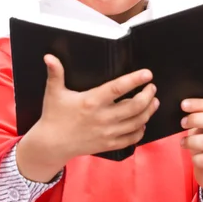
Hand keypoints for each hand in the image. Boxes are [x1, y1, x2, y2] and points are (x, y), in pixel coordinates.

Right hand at [17, 55, 158, 181]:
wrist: (52, 145)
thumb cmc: (54, 116)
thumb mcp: (54, 92)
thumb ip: (55, 73)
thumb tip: (49, 57)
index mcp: (91, 101)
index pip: (118, 88)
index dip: (135, 80)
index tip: (147, 73)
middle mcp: (102, 118)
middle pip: (135, 106)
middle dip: (148, 95)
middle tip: (152, 87)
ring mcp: (107, 133)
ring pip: (137, 122)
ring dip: (149, 111)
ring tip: (153, 101)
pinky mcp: (109, 144)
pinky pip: (131, 138)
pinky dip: (141, 129)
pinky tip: (143, 121)